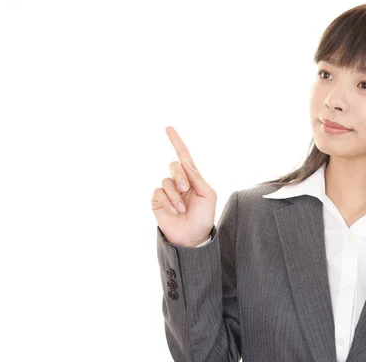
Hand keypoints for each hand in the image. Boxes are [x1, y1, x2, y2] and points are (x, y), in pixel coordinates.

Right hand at [150, 126, 216, 246]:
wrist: (193, 237)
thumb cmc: (204, 217)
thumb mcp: (208, 195)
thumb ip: (197, 177)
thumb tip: (184, 161)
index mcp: (193, 177)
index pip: (183, 155)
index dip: (176, 141)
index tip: (168, 128)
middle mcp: (179, 181)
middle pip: (174, 165)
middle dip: (180, 176)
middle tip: (186, 189)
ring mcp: (167, 191)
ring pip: (166, 181)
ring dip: (175, 196)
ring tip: (182, 209)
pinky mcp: (157, 200)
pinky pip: (158, 192)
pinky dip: (167, 201)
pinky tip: (173, 211)